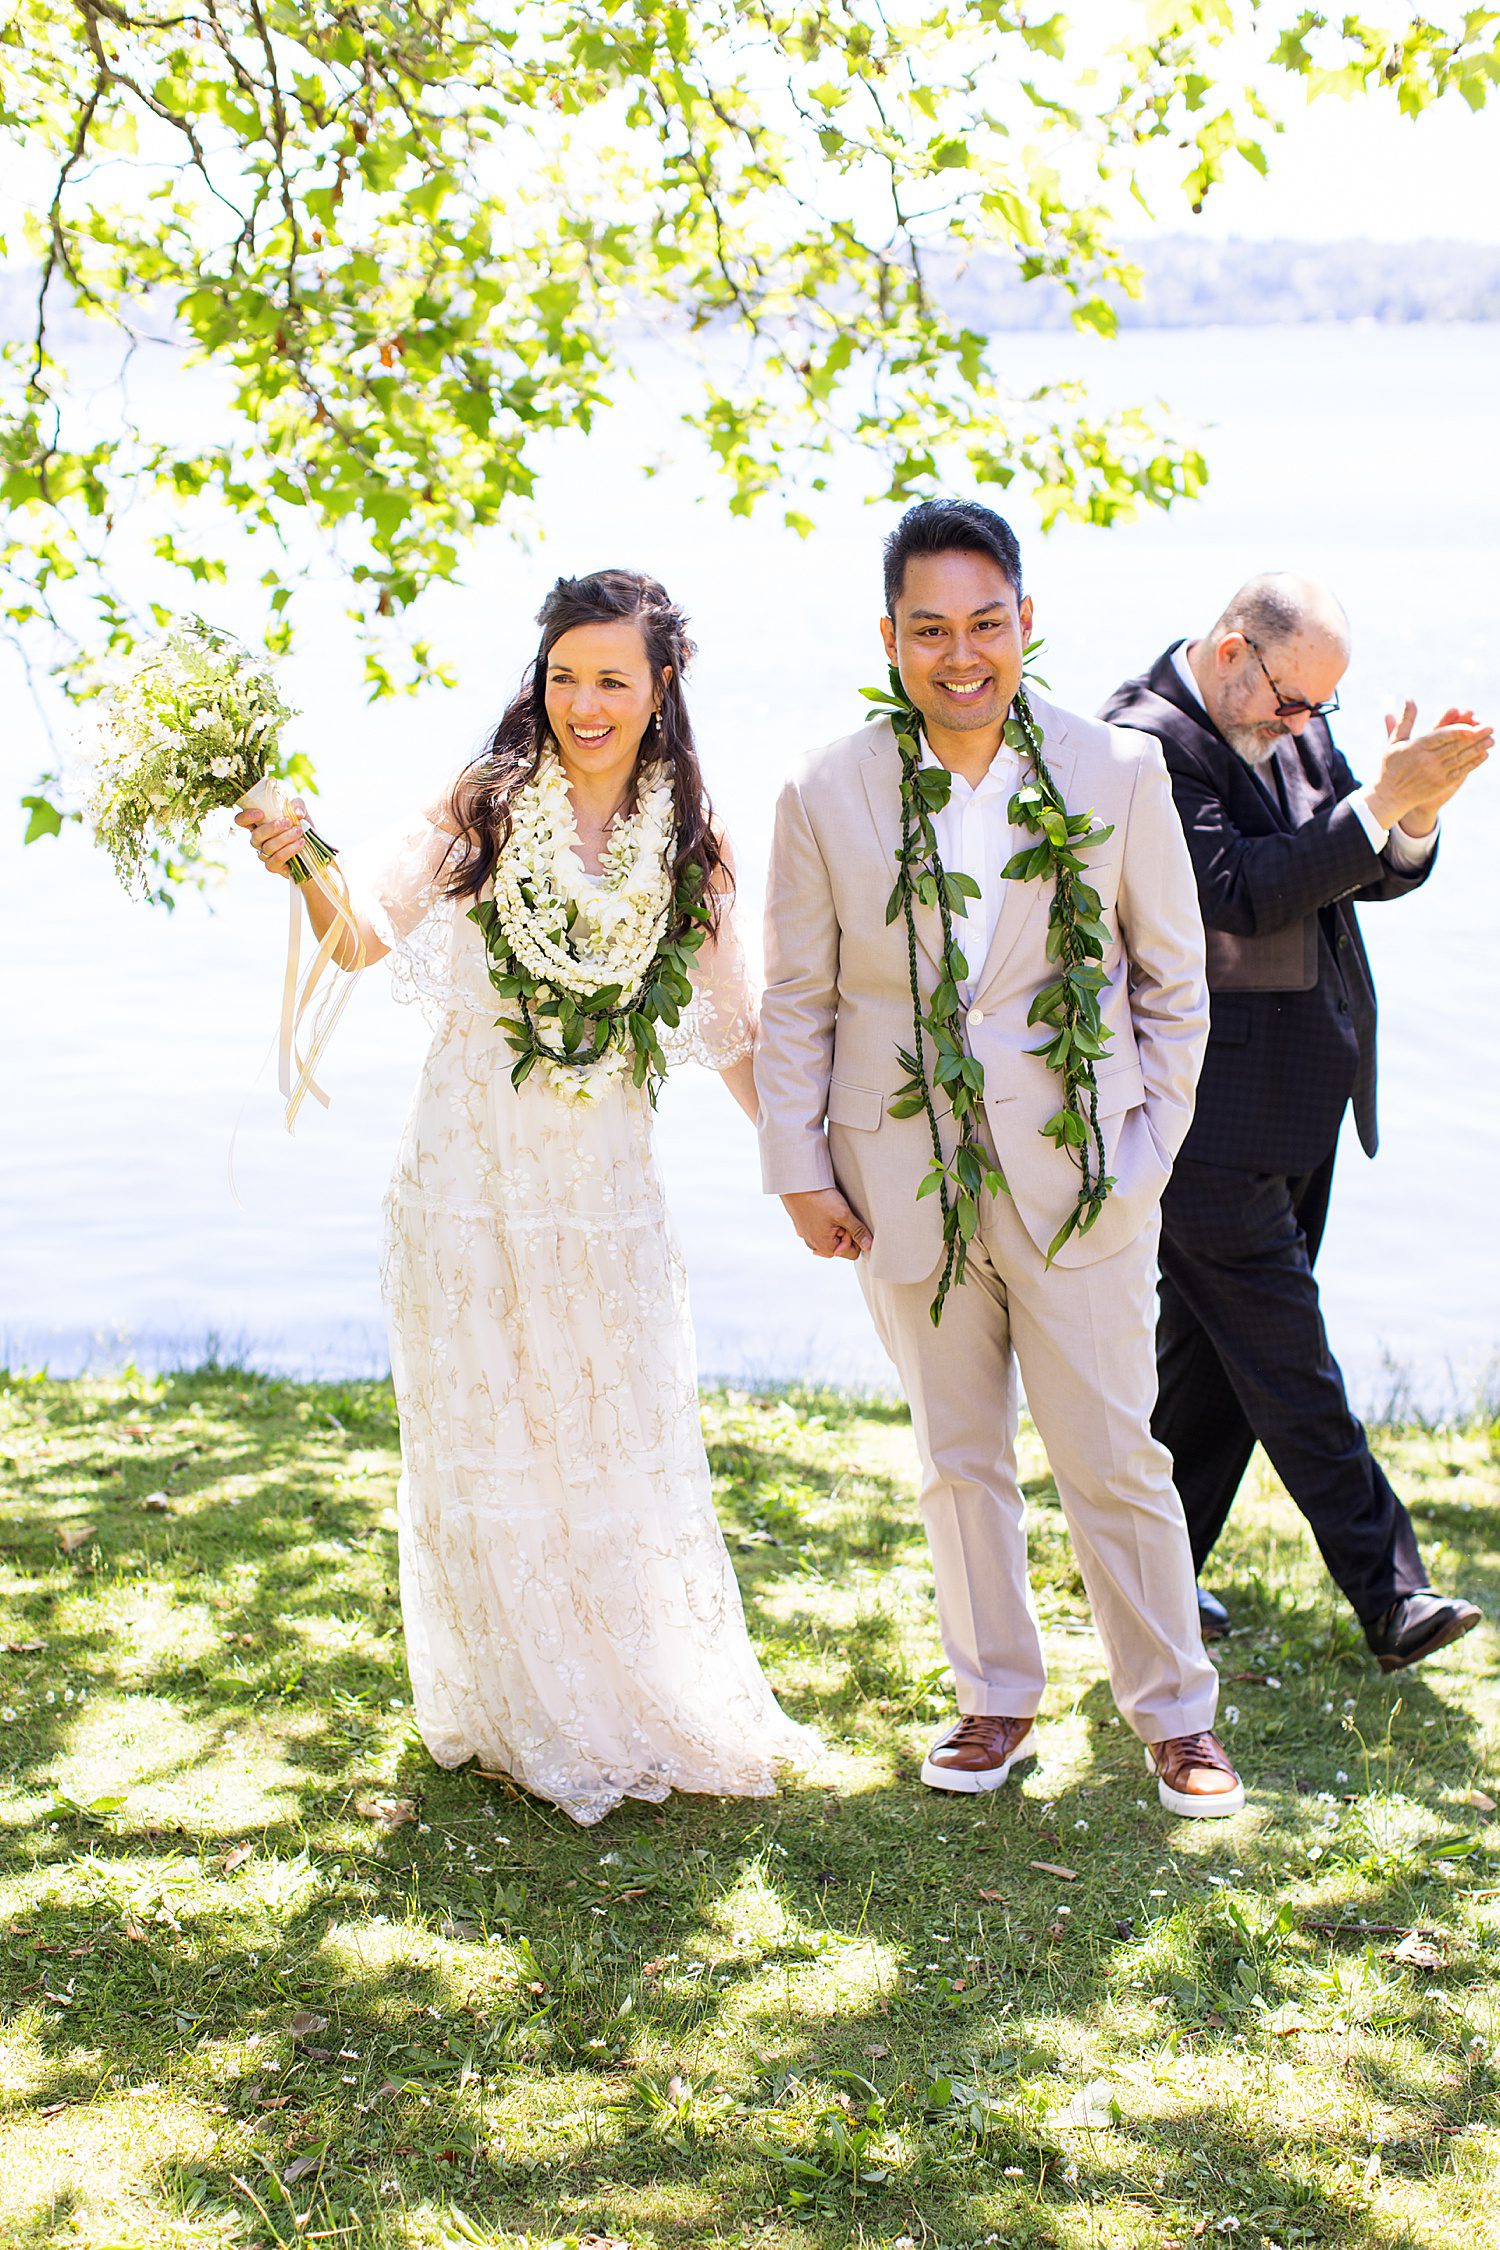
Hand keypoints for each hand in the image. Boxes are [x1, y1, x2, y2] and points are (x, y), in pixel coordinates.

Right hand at [236, 796, 309, 876]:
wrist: (313, 849)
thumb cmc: (301, 827)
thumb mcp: (300, 811)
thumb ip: (297, 805)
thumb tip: (297, 813)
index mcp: (258, 824)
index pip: (241, 820)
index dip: (246, 816)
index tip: (261, 813)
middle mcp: (258, 840)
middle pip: (255, 835)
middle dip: (272, 828)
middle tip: (288, 822)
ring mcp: (264, 854)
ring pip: (268, 847)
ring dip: (285, 838)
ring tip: (299, 831)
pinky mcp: (273, 866)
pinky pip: (277, 859)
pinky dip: (289, 850)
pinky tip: (300, 843)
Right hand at [781, 1186, 872, 1260]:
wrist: (796, 1183)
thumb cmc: (819, 1198)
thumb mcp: (844, 1215)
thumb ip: (858, 1232)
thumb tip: (868, 1246)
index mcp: (825, 1247)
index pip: (852, 1253)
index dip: (855, 1237)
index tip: (847, 1222)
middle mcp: (814, 1245)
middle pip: (841, 1245)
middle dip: (844, 1231)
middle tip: (839, 1215)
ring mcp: (807, 1235)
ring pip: (830, 1235)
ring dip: (835, 1225)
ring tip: (830, 1210)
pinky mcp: (803, 1226)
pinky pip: (819, 1228)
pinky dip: (824, 1220)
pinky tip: (822, 1208)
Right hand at [1365, 702, 1489, 835]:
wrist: (1390, 797)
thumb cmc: (1391, 766)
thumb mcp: (1395, 741)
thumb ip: (1405, 720)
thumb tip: (1409, 698)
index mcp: (1416, 748)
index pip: (1441, 736)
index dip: (1458, 731)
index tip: (1472, 725)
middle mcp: (1427, 761)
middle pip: (1455, 746)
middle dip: (1475, 737)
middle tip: (1491, 727)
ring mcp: (1435, 774)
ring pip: (1460, 758)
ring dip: (1478, 749)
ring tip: (1491, 739)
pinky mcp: (1440, 784)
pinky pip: (1460, 771)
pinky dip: (1473, 763)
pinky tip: (1483, 755)